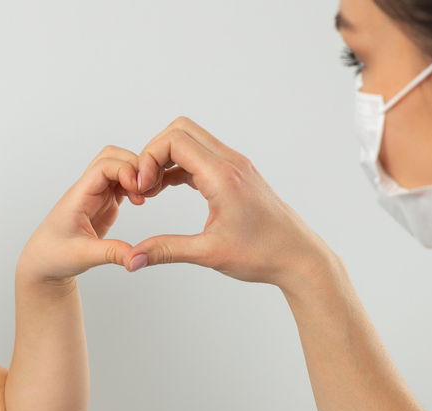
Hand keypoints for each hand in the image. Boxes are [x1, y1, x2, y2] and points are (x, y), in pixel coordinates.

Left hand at [16, 146, 141, 283]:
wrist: (43, 263)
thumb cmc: (53, 255)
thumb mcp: (83, 256)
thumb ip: (112, 253)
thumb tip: (137, 257)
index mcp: (78, 196)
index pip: (102, 166)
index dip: (124, 170)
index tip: (138, 187)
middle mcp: (87, 190)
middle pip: (112, 158)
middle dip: (134, 166)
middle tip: (147, 189)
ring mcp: (96, 195)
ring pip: (119, 168)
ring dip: (136, 176)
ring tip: (145, 197)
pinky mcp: (104, 204)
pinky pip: (122, 184)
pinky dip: (135, 186)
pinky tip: (141, 201)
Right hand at [124, 117, 339, 290]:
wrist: (298, 257)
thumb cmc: (264, 254)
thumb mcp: (208, 253)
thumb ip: (166, 251)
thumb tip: (133, 259)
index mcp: (223, 177)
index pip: (175, 141)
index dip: (148, 159)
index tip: (141, 187)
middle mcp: (231, 164)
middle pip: (180, 130)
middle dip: (154, 152)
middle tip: (143, 184)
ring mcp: (236, 166)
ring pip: (191, 140)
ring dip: (166, 158)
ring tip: (152, 189)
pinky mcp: (237, 174)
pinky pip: (201, 156)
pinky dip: (180, 166)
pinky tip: (168, 188)